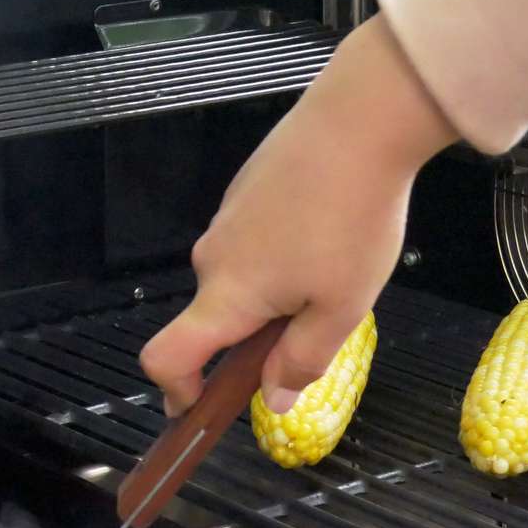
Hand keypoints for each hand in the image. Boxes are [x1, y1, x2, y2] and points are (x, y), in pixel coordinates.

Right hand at [140, 16, 456, 415]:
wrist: (360, 120)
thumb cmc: (352, 219)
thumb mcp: (342, 308)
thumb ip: (302, 360)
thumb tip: (271, 400)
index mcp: (227, 295)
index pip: (167, 355)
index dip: (175, 392)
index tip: (198, 408)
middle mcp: (212, 258)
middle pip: (213, 318)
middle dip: (252, 338)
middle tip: (317, 327)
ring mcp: (225, 220)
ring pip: (238, 278)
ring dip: (272, 293)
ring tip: (334, 269)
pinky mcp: (244, 191)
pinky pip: (251, 242)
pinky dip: (279, 254)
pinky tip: (327, 230)